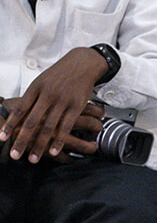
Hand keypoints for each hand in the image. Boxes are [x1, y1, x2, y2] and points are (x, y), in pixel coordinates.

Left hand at [0, 48, 108, 162]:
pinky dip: (59, 141)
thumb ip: (32, 97)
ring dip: (39, 145)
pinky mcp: (77, 106)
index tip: (2, 137)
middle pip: (32, 121)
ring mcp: (63, 100)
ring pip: (49, 127)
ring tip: (33, 159)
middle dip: (22, 140)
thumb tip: (19, 114)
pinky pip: (66, 126)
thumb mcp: (42, 80)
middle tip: (14, 154)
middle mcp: (48, 94)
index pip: (20, 109)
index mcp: (36, 88)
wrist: (82, 63)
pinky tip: (53, 152)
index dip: (10, 124)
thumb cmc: (60, 74)